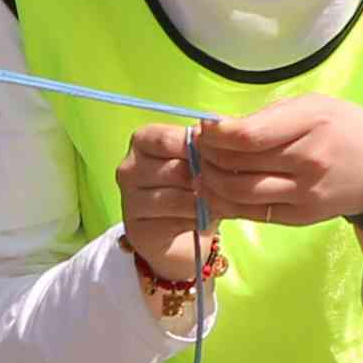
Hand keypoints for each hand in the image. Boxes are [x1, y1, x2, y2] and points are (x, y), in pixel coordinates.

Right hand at [113, 128, 212, 314]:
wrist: (181, 230)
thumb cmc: (193, 183)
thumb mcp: (201, 156)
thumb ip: (208, 142)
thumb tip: (223, 131)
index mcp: (142, 140)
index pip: (169, 139)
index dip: (202, 148)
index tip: (226, 157)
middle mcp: (129, 168)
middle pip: (176, 170)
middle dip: (209, 178)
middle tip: (234, 185)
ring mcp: (129, 200)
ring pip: (178, 198)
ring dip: (207, 202)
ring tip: (225, 202)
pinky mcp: (137, 229)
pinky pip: (176, 222)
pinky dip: (199, 221)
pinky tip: (209, 219)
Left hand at [185, 96, 362, 226]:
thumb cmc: (345, 129)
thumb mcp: (313, 105)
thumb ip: (269, 116)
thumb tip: (220, 128)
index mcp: (311, 124)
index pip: (248, 136)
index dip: (215, 134)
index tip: (204, 127)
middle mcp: (307, 162)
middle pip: (238, 164)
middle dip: (206, 155)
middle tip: (197, 147)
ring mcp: (304, 194)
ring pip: (239, 193)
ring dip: (209, 181)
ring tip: (201, 169)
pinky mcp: (300, 217)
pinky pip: (252, 212)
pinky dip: (226, 202)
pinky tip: (215, 190)